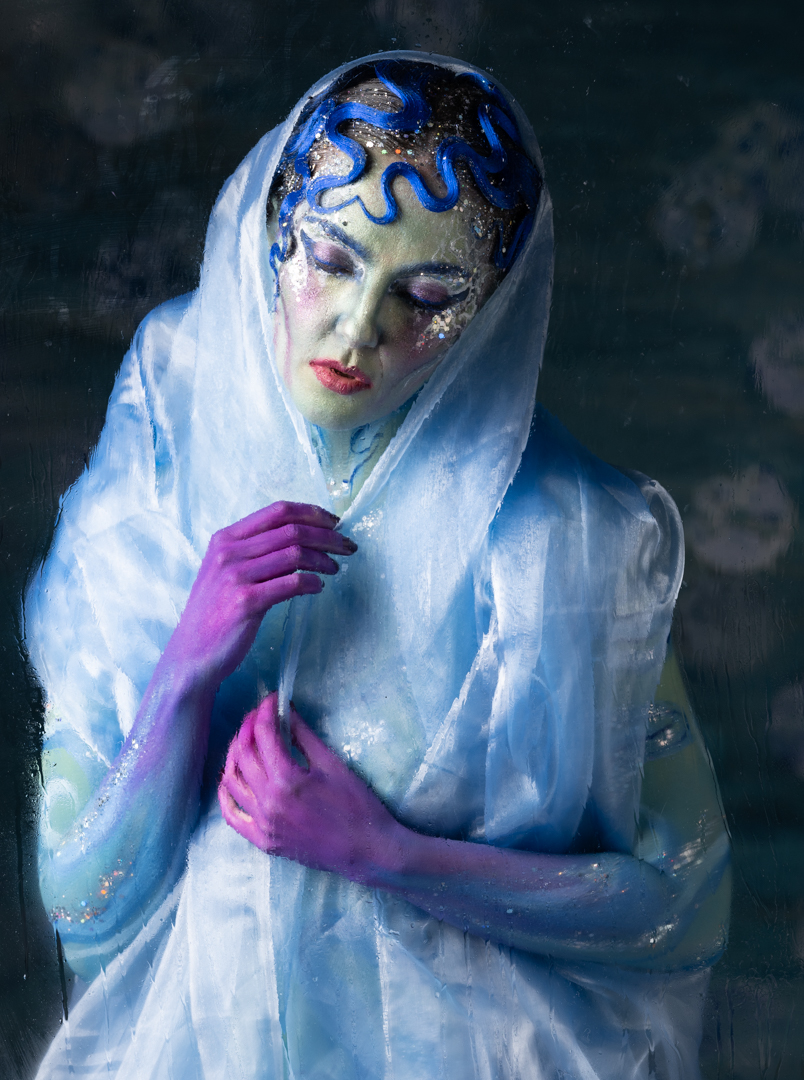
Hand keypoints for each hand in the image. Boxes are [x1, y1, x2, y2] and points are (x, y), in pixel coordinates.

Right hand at [166, 502, 355, 690]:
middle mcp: (229, 552)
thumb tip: (301, 539)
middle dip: (328, 536)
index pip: (277, 511)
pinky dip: (311, 583)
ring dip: (324, 560)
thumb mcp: (227, 572)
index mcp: (226, 538)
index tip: (335, 523)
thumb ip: (256, 552)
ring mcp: (236, 576)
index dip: (312, 513)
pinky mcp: (246, 601)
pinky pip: (291, 583)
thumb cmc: (215, 614)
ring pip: (295, 554)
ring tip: (335, 569)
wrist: (192, 654)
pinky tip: (318, 588)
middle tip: (348, 547)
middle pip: (292, 530)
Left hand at [218, 693, 402, 881]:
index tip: (271, 698)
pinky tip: (232, 777)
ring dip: (235, 754)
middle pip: (243, 753)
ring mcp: (262, 824)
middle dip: (248, 726)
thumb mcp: (332, 764)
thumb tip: (285, 710)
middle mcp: (268, 802)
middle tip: (259, 714)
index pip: (264, 735)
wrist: (367, 850)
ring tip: (246, 739)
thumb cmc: (357, 804)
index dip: (265, 710)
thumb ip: (303, 736)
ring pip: (232, 781)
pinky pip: (232, 815)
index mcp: (287, 780)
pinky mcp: (263, 841)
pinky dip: (226, 793)